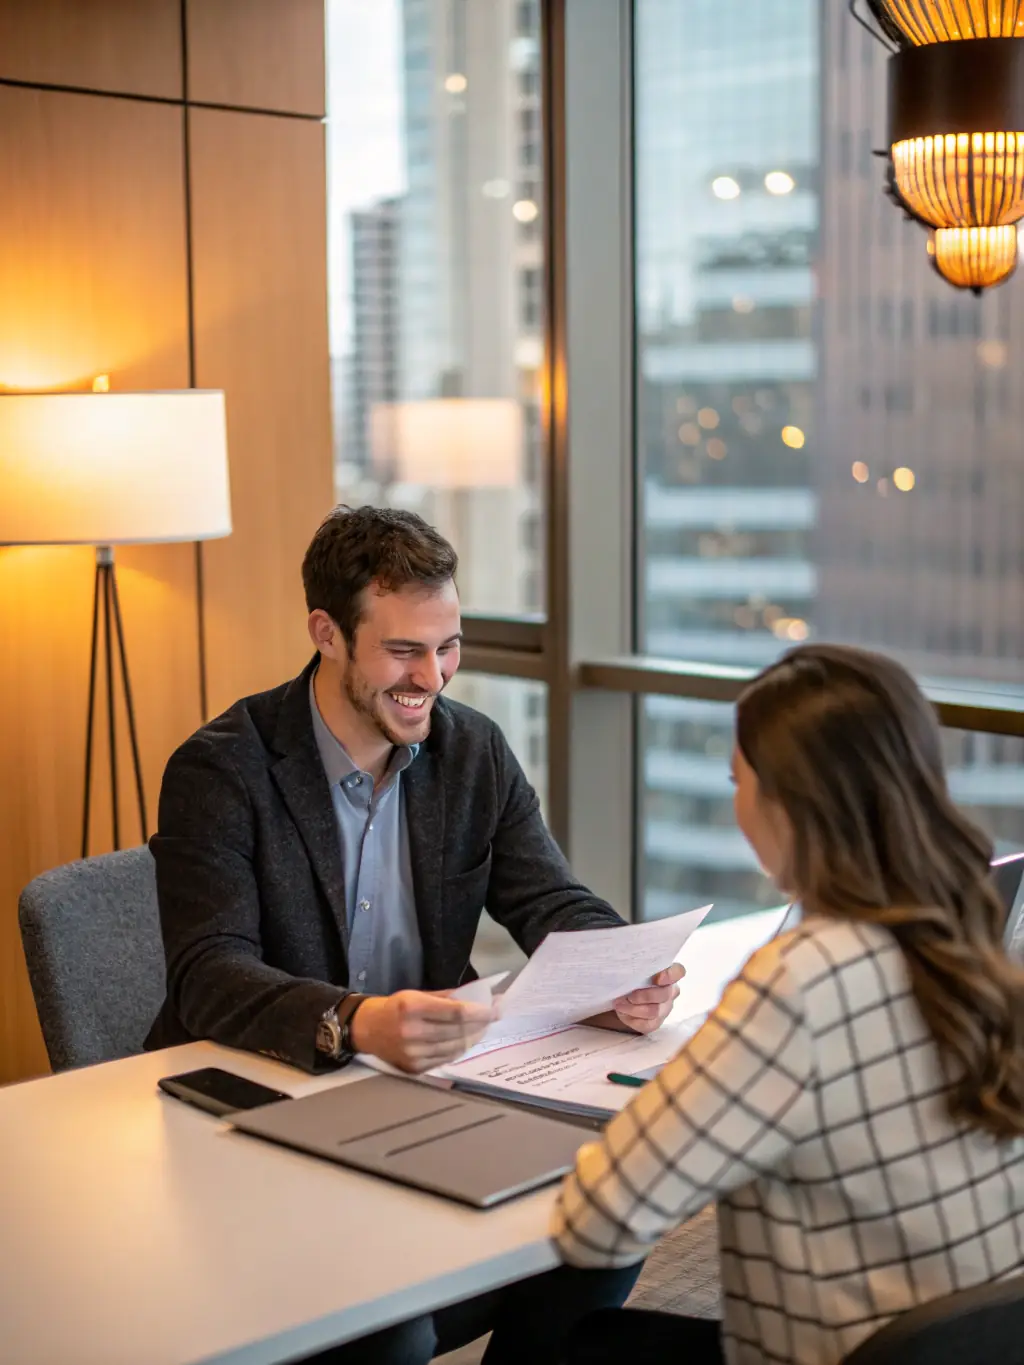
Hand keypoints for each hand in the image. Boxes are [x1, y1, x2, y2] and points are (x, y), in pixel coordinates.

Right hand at [348, 991, 495, 1073]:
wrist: (366, 1030)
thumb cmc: (395, 1008)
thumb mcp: (416, 994)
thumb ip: (446, 997)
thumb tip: (477, 1000)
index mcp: (412, 1008)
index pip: (456, 1012)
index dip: (479, 1011)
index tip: (495, 1008)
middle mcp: (413, 1032)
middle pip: (459, 1031)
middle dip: (481, 1024)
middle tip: (493, 1017)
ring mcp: (414, 1053)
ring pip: (456, 1047)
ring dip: (474, 1037)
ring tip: (483, 1028)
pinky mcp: (415, 1068)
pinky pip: (447, 1058)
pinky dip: (460, 1049)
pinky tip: (466, 1040)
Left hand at [613, 962, 684, 1033]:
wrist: (621, 997)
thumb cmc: (629, 978)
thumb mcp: (632, 970)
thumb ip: (635, 967)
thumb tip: (625, 967)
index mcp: (668, 974)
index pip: (678, 972)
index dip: (670, 975)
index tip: (657, 979)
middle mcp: (670, 991)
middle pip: (665, 994)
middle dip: (645, 996)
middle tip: (629, 995)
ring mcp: (664, 1009)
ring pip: (654, 1011)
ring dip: (634, 1008)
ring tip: (619, 1003)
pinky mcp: (655, 1023)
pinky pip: (646, 1024)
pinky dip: (631, 1018)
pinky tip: (622, 1012)